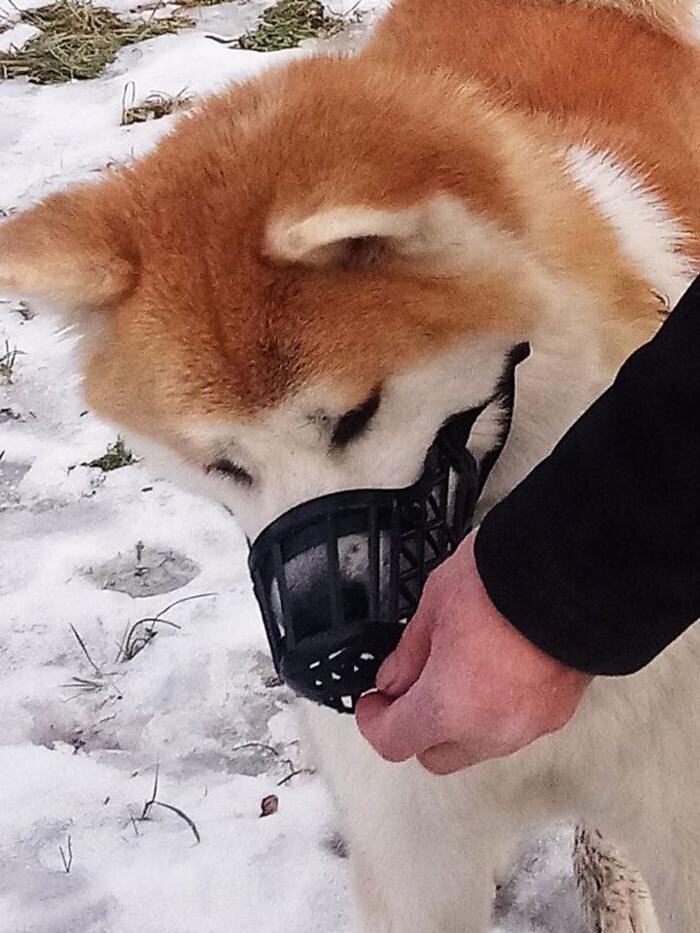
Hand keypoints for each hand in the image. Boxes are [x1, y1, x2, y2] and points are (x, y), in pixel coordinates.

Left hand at [355, 532, 590, 773]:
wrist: (575, 572)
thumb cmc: (502, 582)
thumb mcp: (434, 606)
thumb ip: (409, 653)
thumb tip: (393, 681)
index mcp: (449, 706)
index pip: (395, 741)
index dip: (374, 722)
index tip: (372, 703)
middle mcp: (490, 730)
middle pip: (436, 756)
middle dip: (415, 728)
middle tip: (409, 687)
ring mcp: (528, 727)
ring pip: (477, 745)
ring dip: (458, 722)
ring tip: (455, 671)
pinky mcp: (558, 713)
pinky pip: (512, 727)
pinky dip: (494, 711)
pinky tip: (492, 671)